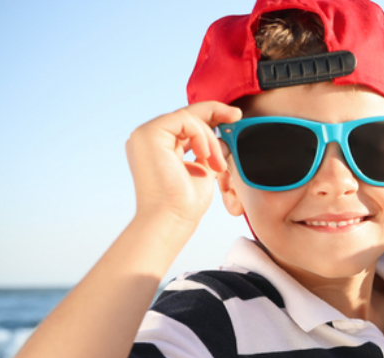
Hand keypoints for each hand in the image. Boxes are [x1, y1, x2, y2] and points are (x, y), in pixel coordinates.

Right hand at [125, 101, 241, 229]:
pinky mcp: (148, 133)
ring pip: (188, 118)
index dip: (211, 116)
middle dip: (215, 112)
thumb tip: (221, 140)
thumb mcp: (203, 171)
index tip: (235, 117)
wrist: (171, 220)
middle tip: (237, 115)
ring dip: (210, 139)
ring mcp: (145, 134)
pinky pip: (185, 120)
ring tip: (218, 166)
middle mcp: (148, 138)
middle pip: (186, 114)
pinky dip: (201, 136)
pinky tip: (206, 157)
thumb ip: (206, 153)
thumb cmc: (186, 205)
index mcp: (159, 147)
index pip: (186, 124)